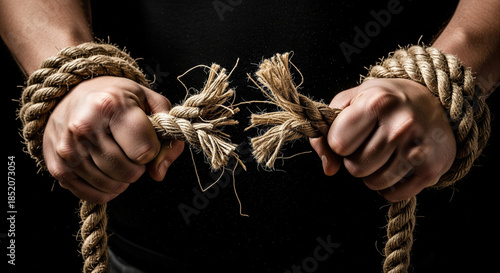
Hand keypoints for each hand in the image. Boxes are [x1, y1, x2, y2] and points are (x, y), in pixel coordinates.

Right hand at [43, 76, 183, 203]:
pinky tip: (105, 171)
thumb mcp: (148, 100)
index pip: (145, 151)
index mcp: (109, 106)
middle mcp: (84, 128)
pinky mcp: (58, 168)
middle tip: (131, 150)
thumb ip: (167, 134)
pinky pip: (93, 196)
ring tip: (118, 157)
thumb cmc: (114, 96)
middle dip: (138, 166)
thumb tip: (158, 173)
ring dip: (122, 179)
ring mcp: (68, 150)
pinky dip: (106, 190)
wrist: (67, 93)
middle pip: (129, 172)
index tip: (145, 138)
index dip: (152, 150)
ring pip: (112, 187)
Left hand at [310, 78, 455, 201]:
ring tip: (384, 153)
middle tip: (371, 143)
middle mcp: (401, 125)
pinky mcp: (431, 169)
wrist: (435, 100)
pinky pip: (393, 195)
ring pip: (373, 183)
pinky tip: (396, 166)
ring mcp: (418, 148)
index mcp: (377, 103)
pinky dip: (389, 187)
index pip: (338, 144)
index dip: (339, 143)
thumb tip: (329, 168)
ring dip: (372, 174)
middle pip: (355, 167)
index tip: (351, 133)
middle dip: (356, 159)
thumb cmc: (384, 100)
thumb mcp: (350, 101)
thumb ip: (326, 133)